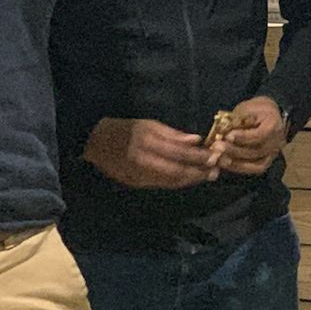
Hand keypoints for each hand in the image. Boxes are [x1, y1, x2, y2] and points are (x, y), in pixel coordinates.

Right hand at [83, 117, 220, 189]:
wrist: (94, 143)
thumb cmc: (124, 129)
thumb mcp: (148, 124)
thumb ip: (172, 134)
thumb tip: (196, 140)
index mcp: (147, 144)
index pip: (179, 153)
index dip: (198, 157)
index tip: (215, 156)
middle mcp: (143, 162)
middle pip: (177, 172)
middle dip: (198, 173)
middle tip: (215, 171)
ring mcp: (139, 176)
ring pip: (171, 182)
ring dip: (190, 180)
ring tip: (207, 176)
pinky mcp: (136, 184)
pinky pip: (162, 185)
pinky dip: (178, 183)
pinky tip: (189, 179)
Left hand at [216, 96, 286, 175]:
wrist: (269, 115)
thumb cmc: (256, 110)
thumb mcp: (247, 109)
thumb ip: (237, 120)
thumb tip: (222, 131)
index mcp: (274, 125)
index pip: (259, 134)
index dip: (243, 137)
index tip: (227, 136)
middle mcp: (277, 142)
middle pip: (256, 151)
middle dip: (234, 151)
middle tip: (217, 147)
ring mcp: (273, 154)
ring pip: (255, 164)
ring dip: (235, 162)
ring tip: (218, 158)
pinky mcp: (267, 161)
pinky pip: (254, 169)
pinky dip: (239, 168)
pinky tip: (225, 164)